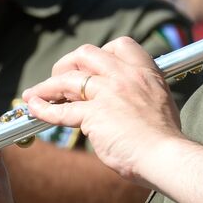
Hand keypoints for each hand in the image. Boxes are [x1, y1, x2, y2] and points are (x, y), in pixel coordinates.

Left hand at [23, 38, 180, 184]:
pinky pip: (61, 109)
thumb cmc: (166, 139)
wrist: (167, 157)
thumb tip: (124, 102)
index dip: (101, 52)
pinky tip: (34, 110)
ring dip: (47, 86)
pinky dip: (43, 109)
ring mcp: (109, 93)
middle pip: (87, 53)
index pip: (120, 45)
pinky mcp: (94, 115)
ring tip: (36, 94)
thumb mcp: (161, 104)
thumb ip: (142, 95)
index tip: (92, 66)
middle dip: (68, 63)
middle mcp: (126, 77)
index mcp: (146, 73)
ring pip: (68, 79)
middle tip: (62, 78)